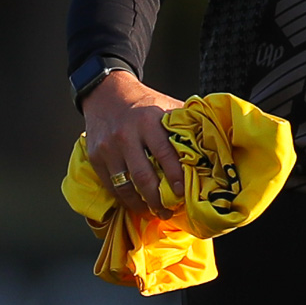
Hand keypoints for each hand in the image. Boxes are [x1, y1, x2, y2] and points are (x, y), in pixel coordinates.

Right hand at [81, 69, 183, 216]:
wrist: (105, 92)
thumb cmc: (142, 102)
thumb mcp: (165, 105)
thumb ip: (183, 122)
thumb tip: (210, 141)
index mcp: (148, 121)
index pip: (164, 153)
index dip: (175, 176)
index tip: (183, 193)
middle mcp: (126, 135)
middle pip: (143, 177)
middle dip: (158, 199)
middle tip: (169, 211)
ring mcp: (108, 148)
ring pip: (125, 186)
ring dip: (140, 204)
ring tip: (153, 212)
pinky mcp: (95, 157)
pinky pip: (110, 185)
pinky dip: (124, 198)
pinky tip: (135, 203)